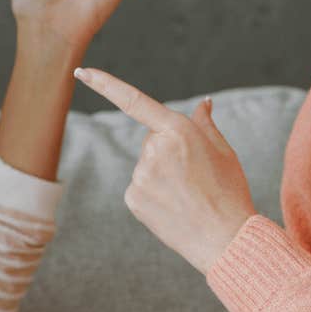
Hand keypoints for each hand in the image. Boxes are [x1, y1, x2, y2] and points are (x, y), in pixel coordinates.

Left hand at [71, 67, 255, 272]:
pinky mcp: (133, 198)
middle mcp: (154, 150)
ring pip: (146, 165)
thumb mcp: (224, 151)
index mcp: (178, 130)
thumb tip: (203, 103)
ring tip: (187, 194)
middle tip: (194, 175)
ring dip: (162, 174)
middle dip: (168, 150)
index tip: (81, 72)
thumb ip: (204, 123)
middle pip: (151, 140)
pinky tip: (174, 206)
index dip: (105, 84)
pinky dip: (154, 194)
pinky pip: (140, 187)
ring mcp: (141, 175)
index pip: (134, 100)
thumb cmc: (229, 192)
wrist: (225, 238)